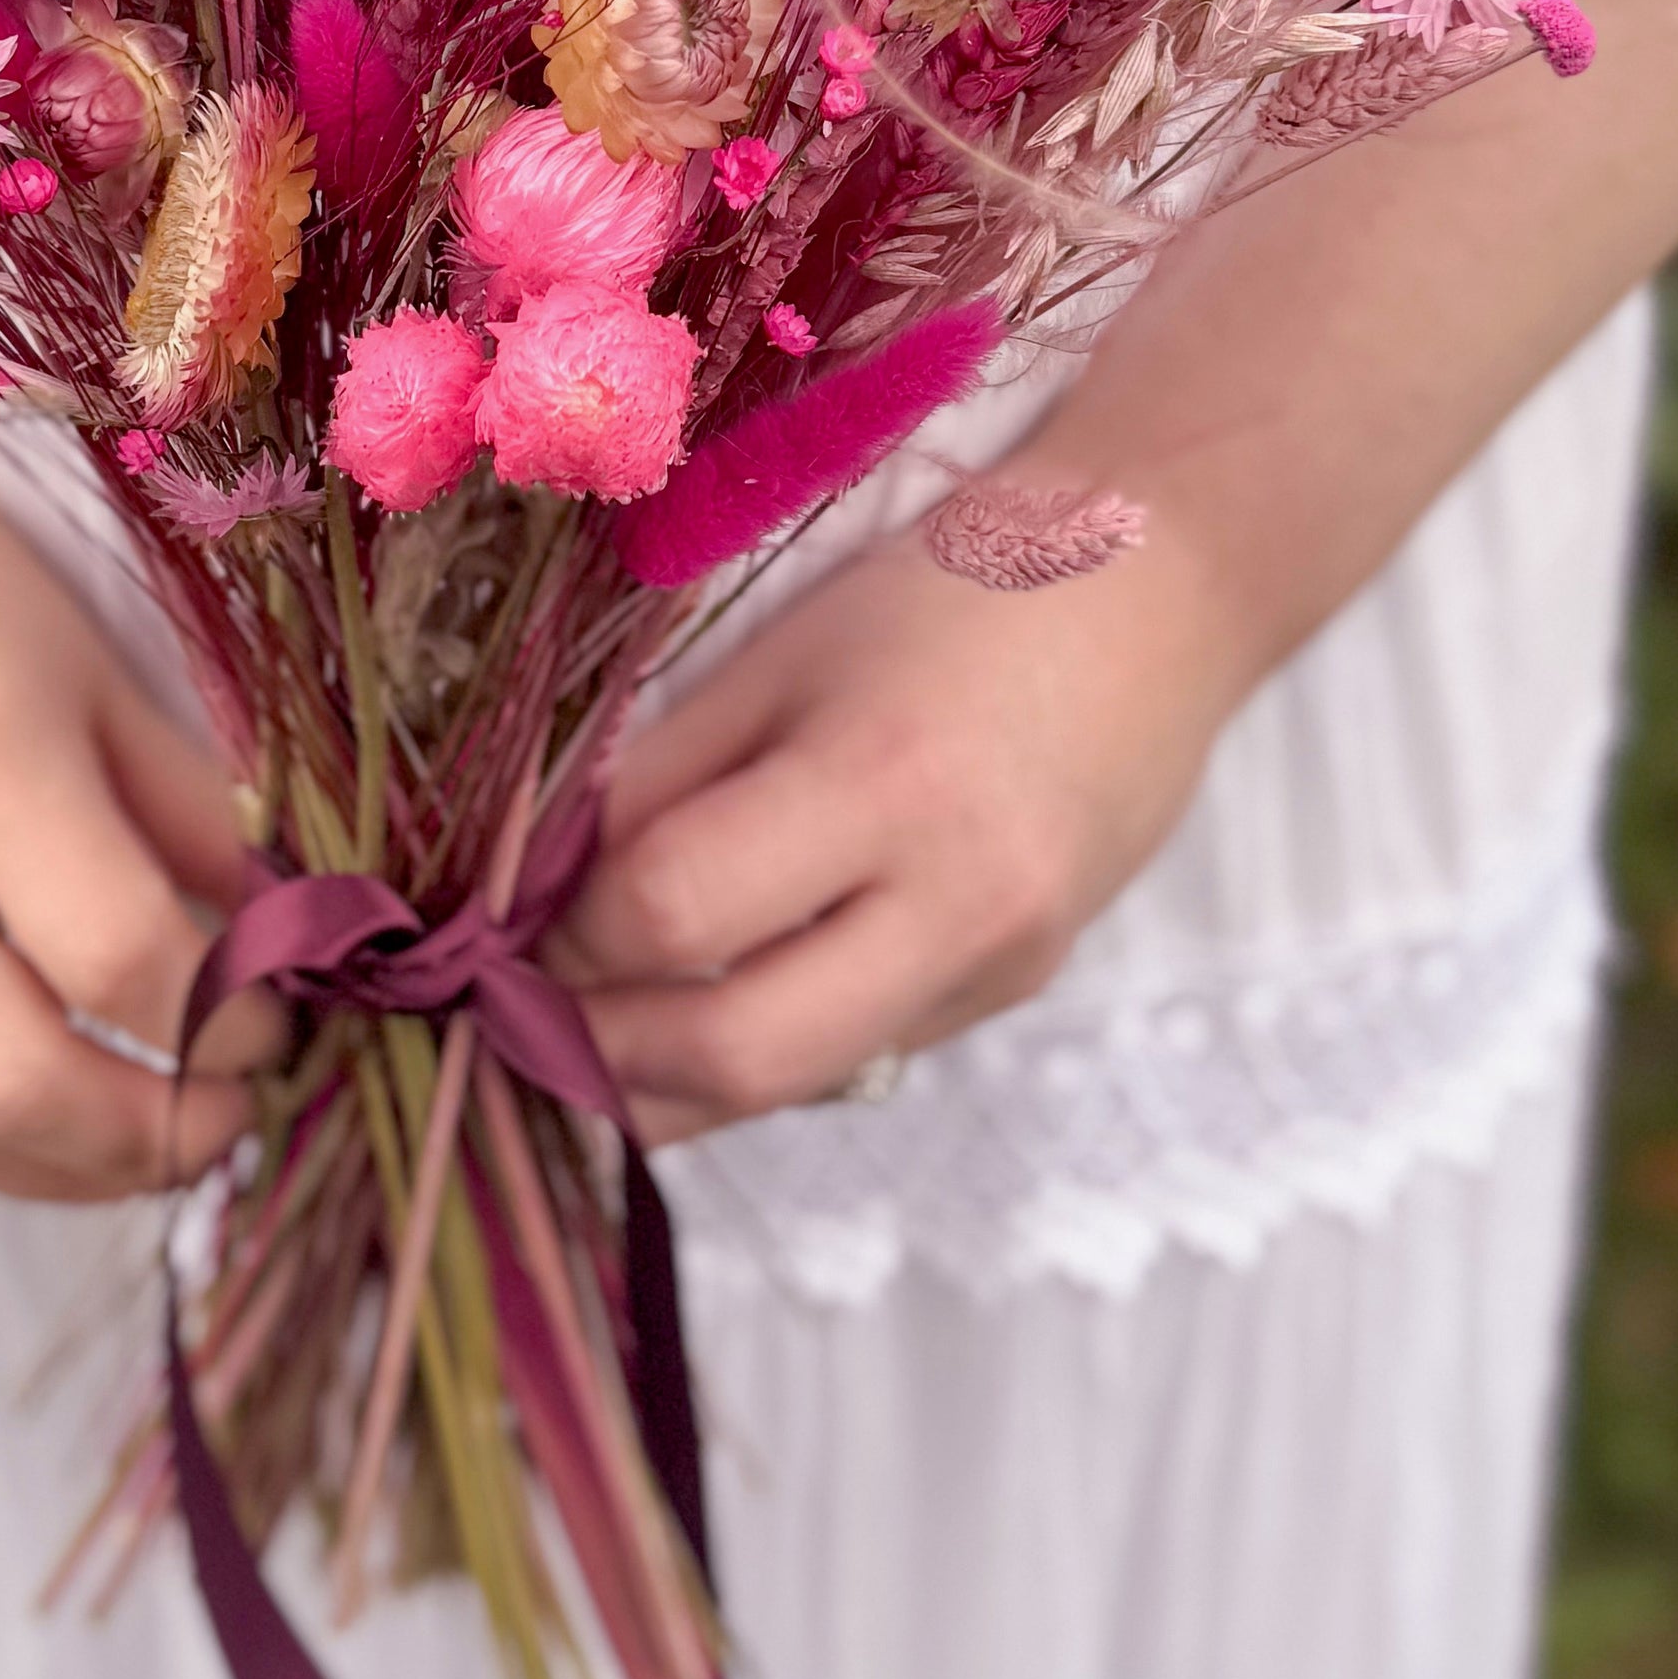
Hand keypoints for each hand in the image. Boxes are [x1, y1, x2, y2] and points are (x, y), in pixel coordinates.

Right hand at [0, 443, 279, 1201]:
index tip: (277, 1018)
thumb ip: (187, 814)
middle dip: (149, 1137)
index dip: (227, 1020)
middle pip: (18, 1086)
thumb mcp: (94, 667)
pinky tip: (48, 1104)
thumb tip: (277, 941)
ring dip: (62, 1168)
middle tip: (227, 1114)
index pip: (122, 960)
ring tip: (147, 1139)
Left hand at [559, 515, 1257, 1146]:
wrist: (1161, 592)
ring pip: (789, 1086)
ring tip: (584, 1023)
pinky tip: (703, 998)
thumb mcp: (785, 651)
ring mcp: (998, 963)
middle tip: (522, 1010)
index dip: (569, 929)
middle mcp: (959, 900)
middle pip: (734, 1053)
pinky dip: (759, 1048)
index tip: (515, 914)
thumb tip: (535, 891)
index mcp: (885, 782)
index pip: (674, 914)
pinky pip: (852, 1055)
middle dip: (600, 1052)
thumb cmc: (956, 592)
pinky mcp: (1013, 989)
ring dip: (666, 1081)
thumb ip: (662, 777)